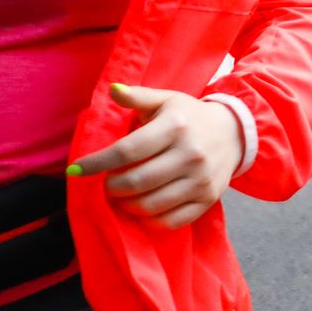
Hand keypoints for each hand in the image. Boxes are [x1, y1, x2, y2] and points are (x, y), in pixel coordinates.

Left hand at [69, 84, 244, 230]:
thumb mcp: (166, 100)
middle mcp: (191, 154)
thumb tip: (112, 90)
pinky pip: (171, 220)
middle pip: (136, 182)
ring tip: (122, 195)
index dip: (96, 163)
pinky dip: (150, 219)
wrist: (235, 133)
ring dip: (127, 204)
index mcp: (175, 127)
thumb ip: (138, 96)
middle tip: (106, 184)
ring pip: (151, 205)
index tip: (76, 170)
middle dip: (111, 187)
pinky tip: (142, 207)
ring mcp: (201, 180)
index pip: (127, 151)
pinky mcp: (208, 199)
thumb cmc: (190, 116)